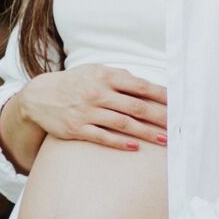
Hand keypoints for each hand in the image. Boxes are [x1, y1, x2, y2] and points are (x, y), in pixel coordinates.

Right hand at [19, 64, 168, 151]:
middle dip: (160, 117)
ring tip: (165, 140)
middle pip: (136, 107)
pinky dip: (120, 143)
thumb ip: (119, 77)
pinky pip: (103, 137)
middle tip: (179, 126)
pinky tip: (136, 148)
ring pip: (124, 124)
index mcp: (105, 76)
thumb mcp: (94, 71)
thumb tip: (145, 85)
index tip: (179, 104)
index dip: (161, 96)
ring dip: (147, 133)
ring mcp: (87, 112)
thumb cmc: (74, 83)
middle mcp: (97, 93)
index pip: (140, 86)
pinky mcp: (77, 129)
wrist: (39, 97)